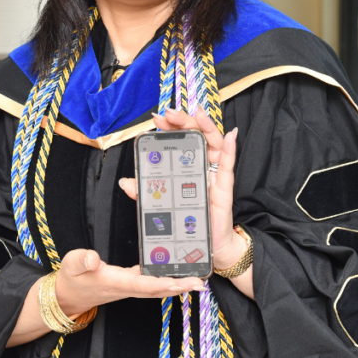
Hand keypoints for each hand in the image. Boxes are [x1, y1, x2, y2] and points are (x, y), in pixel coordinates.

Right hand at [53, 249, 203, 315]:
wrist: (67, 296)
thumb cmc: (70, 279)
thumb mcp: (71, 265)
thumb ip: (82, 260)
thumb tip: (93, 258)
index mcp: (114, 282)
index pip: (141, 284)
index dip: (160, 283)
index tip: (178, 282)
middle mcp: (125, 287)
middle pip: (157, 289)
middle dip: (179, 287)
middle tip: (200, 284)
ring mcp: (129, 286)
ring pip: (157, 288)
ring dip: (177, 285)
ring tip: (197, 280)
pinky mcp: (129, 283)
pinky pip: (151, 283)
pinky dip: (166, 280)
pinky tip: (177, 274)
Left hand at [118, 108, 242, 270]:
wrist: (203, 245)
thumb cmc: (186, 218)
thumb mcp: (161, 202)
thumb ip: (144, 191)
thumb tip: (125, 181)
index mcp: (187, 165)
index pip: (180, 139)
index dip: (171, 127)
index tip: (158, 118)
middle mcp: (202, 166)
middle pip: (197, 136)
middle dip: (184, 121)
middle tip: (171, 112)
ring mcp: (214, 175)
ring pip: (215, 144)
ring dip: (207, 126)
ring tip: (198, 113)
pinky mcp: (224, 188)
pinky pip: (228, 165)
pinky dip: (231, 149)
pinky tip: (231, 136)